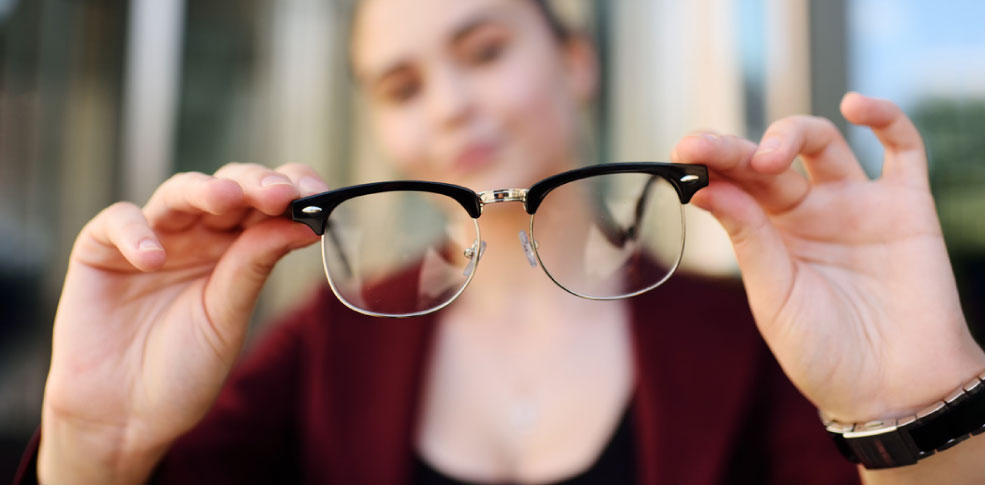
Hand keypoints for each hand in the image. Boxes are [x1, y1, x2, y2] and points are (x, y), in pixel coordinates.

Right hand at [38, 163, 327, 483]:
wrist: (123, 417)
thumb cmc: (182, 368)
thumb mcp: (227, 316)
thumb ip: (255, 266)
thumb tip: (307, 224)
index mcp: (237, 249)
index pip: (267, 204)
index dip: (292, 188)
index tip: (318, 192)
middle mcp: (198, 235)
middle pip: (229, 187)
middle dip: (255, 184)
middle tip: (279, 193)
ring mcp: (152, 237)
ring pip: (179, 192)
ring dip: (204, 190)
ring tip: (226, 197)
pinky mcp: (100, 249)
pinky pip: (117, 221)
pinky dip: (135, 232)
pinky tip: (153, 258)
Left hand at [672, 93, 984, 422]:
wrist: (893, 391)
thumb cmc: (825, 353)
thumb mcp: (774, 296)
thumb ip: (748, 239)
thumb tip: (705, 187)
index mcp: (769, 235)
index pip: (736, 184)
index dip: (711, 163)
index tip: (684, 150)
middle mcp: (809, 213)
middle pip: (770, 160)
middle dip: (736, 149)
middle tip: (709, 150)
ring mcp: (856, 205)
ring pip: (823, 144)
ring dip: (793, 133)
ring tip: (770, 154)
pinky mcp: (906, 207)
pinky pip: (902, 149)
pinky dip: (886, 119)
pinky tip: (858, 106)